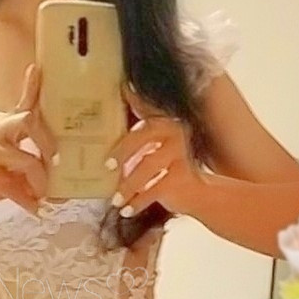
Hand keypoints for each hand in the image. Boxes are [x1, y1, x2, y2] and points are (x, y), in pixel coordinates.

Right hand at [0, 64, 58, 216]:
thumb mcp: (5, 167)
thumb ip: (28, 169)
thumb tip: (60, 189)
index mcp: (2, 129)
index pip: (21, 104)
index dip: (31, 86)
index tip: (38, 68)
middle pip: (29, 121)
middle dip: (48, 145)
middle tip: (57, 165)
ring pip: (28, 160)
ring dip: (40, 183)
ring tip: (43, 197)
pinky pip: (14, 186)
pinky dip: (27, 201)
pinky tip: (33, 210)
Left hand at [105, 82, 206, 217]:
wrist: (198, 194)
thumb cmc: (166, 170)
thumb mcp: (151, 151)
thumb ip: (134, 138)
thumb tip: (100, 127)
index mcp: (164, 122)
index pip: (145, 107)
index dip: (133, 97)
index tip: (120, 88)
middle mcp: (175, 132)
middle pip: (144, 134)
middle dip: (122, 149)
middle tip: (107, 166)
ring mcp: (181, 153)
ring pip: (148, 165)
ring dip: (127, 185)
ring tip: (114, 201)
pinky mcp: (183, 176)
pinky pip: (155, 188)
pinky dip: (138, 202)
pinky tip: (126, 210)